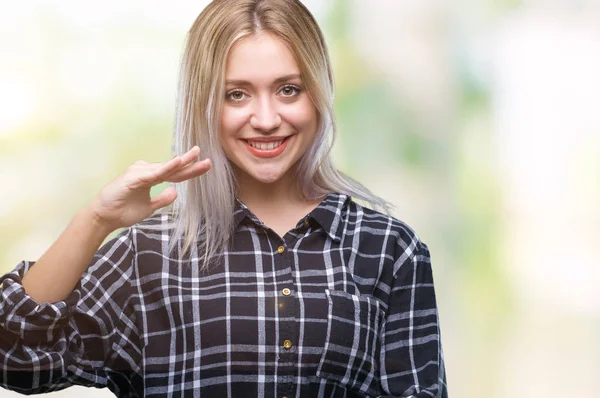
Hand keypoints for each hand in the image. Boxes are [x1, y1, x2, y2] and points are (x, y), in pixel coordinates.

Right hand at [87, 146, 209, 230]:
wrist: (104, 217)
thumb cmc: (124, 210)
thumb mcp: (150, 208)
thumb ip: (162, 199)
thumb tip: (175, 192)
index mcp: (151, 177)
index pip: (175, 174)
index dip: (190, 171)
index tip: (206, 165)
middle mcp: (146, 171)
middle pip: (173, 168)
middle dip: (191, 163)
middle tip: (208, 160)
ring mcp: (140, 172)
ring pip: (165, 168)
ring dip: (181, 162)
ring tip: (196, 157)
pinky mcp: (134, 178)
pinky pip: (154, 173)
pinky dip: (166, 168)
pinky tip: (177, 162)